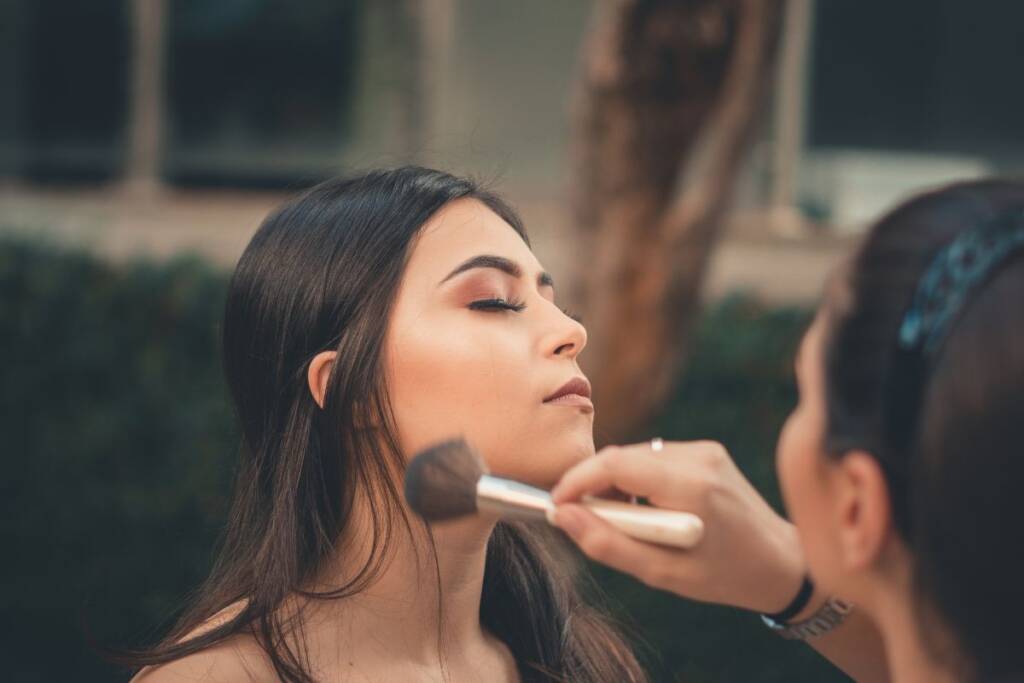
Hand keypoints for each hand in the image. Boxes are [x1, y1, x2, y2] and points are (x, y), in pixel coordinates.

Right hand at [551, 440, 806, 614]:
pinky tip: (649, 510)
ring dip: (616, 483)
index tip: (557, 504)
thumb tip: (562, 516)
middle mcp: (698, 458)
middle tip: (581, 519)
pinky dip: (639, 480)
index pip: (616, 464)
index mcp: (691, 487)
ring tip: (623, 522)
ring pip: (635, 455)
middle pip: (622, 456)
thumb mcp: (662, 573)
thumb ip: (608, 544)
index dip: (578, 480)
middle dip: (593, 484)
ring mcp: (704, 450)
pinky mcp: (706, 450)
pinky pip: (654, 457)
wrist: (782, 562)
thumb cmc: (724, 575)